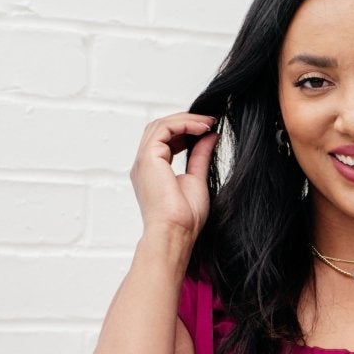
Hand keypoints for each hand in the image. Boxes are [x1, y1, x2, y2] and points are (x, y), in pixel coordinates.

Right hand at [131, 110, 219, 239]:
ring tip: (208, 123)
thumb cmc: (184, 220)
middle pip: (160, 129)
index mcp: (152, 172)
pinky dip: (183, 124)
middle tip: (209, 122)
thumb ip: (200, 156)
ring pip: (161, 125)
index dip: (185, 131)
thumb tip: (210, 136)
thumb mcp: (197, 180)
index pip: (165, 140)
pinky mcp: (148, 157)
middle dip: (185, 122)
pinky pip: (164, 128)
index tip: (207, 130)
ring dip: (185, 120)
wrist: (176, 233)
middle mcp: (144, 165)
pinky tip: (201, 128)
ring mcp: (143, 160)